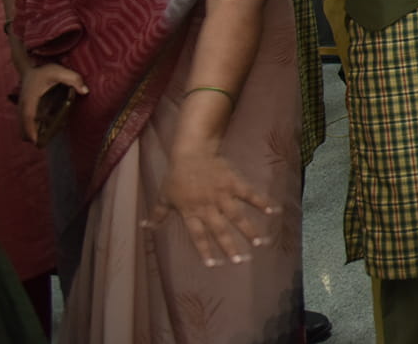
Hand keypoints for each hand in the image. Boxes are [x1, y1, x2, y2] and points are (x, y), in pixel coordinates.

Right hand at [18, 63, 86, 143]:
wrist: (31, 68)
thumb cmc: (44, 71)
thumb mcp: (60, 71)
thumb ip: (74, 79)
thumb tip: (85, 91)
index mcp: (30, 100)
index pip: (27, 119)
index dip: (31, 131)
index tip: (36, 142)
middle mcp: (23, 106)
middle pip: (23, 128)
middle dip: (34, 135)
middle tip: (49, 137)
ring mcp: (22, 109)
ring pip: (24, 127)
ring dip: (34, 132)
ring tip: (50, 131)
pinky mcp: (25, 110)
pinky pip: (27, 123)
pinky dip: (34, 127)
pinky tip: (49, 124)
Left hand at [146, 146, 279, 267]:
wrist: (193, 151)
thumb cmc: (176, 175)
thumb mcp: (164, 196)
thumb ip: (157, 215)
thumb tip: (144, 228)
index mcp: (190, 212)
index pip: (198, 235)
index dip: (205, 250)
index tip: (215, 265)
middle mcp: (207, 207)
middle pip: (220, 230)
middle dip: (231, 246)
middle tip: (242, 261)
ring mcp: (222, 195)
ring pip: (236, 216)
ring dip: (249, 230)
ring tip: (260, 243)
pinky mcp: (233, 183)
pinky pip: (249, 194)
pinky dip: (261, 202)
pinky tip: (273, 211)